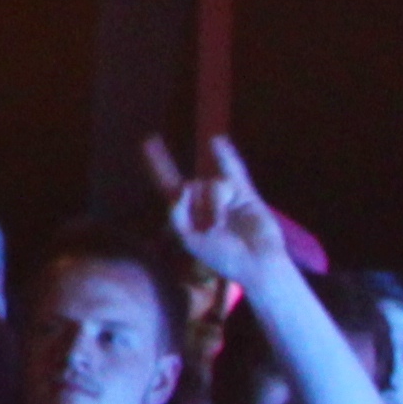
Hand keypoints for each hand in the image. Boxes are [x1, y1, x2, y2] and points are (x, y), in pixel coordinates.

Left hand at [147, 132, 289, 291]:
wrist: (256, 263)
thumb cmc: (222, 257)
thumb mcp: (189, 239)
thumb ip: (177, 213)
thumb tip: (184, 186)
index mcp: (187, 212)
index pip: (168, 182)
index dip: (158, 163)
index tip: (147, 140)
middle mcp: (203, 200)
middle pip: (191, 186)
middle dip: (198, 205)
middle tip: (211, 228)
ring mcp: (225, 196)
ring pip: (211, 184)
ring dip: (214, 204)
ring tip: (220, 226)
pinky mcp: (245, 194)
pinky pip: (234, 170)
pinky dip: (226, 155)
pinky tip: (217, 141)